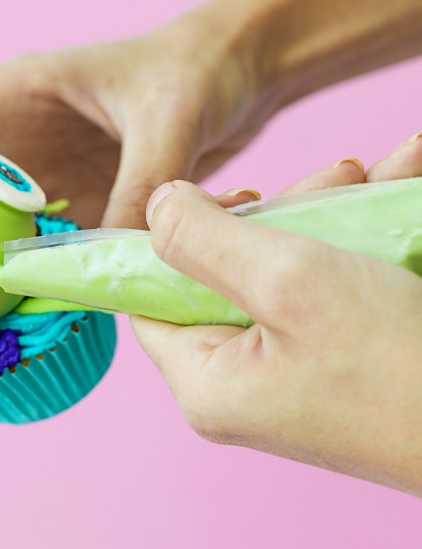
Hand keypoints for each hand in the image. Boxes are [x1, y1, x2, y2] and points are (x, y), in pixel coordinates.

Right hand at [0, 0, 275, 385]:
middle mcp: (11, 153)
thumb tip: (117, 261)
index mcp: (11, 99)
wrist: (235, 78)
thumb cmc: (196, 70)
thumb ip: (142, 182)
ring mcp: (39, 196)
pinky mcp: (75, 228)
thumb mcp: (170, 117)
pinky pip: (32, 277)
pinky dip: (12, 319)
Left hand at [132, 136, 421, 494]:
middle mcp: (244, 383)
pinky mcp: (348, 363)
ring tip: (391, 165)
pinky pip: (341, 287)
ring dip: (340, 213)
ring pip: (295, 270)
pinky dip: (372, 238)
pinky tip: (410, 182)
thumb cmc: (394, 363)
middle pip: (231, 273)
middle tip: (339, 171)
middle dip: (287, 210)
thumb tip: (156, 204)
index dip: (174, 238)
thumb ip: (205, 239)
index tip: (225, 191)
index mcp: (208, 380)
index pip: (153, 298)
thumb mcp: (287, 282)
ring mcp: (299, 376)